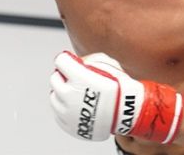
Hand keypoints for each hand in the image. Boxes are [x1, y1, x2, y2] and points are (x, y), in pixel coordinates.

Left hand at [50, 51, 183, 143]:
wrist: (129, 113)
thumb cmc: (120, 87)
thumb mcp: (107, 62)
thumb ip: (88, 58)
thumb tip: (74, 60)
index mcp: (78, 78)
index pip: (60, 61)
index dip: (67, 60)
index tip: (71, 63)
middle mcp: (69, 95)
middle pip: (54, 79)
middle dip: (63, 76)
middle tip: (74, 79)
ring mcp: (68, 113)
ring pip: (54, 97)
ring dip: (62, 93)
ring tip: (77, 94)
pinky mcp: (70, 126)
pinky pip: (59, 115)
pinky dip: (65, 109)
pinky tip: (77, 107)